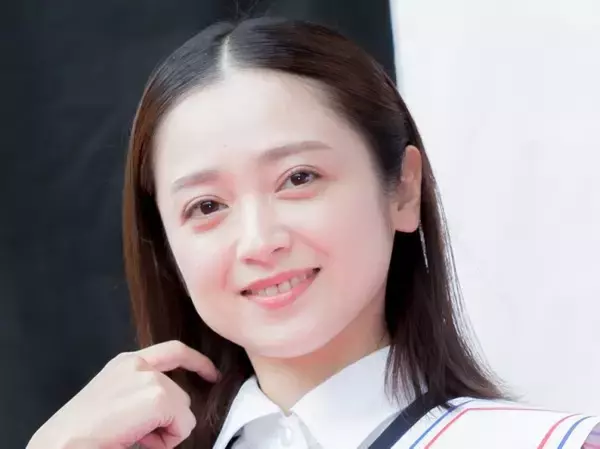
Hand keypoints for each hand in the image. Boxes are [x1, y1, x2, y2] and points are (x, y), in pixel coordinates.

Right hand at [27, 340, 218, 448]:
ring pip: (184, 411)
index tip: (213, 374)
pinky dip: (167, 442)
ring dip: (165, 432)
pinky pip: (184, 425)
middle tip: (138, 437)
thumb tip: (171, 409)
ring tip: (134, 439)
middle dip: (168, 421)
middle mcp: (138, 364)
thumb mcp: (114, 399)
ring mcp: (150, 379)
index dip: (198, 362)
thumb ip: (141, 392)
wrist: (60, 447)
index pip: (173, 351)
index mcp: (125, 363)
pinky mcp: (158, 397)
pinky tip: (140, 443)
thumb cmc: (81, 435)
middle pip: (182, 394)